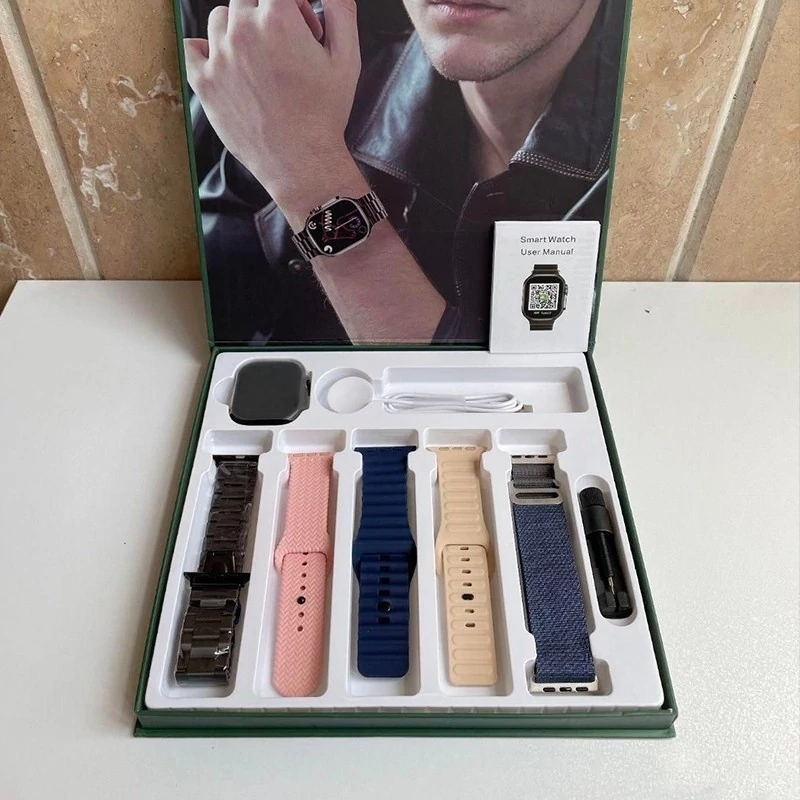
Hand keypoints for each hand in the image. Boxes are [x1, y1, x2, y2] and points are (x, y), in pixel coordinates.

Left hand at [184, 0, 361, 204]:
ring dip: (239, 29)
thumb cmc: (325, 115)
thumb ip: (341, 10)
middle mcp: (243, 32)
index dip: (292, 5)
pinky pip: (192, 47)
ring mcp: (219, 58)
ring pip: (220, 18)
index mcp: (277, 20)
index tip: (300, 21)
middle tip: (285, 45)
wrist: (301, 163)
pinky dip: (206, 50)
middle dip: (267, 13)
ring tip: (259, 59)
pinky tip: (228, 65)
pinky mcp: (205, 83)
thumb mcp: (347, 59)